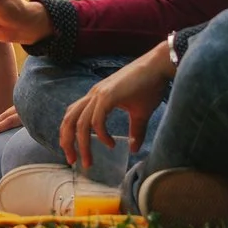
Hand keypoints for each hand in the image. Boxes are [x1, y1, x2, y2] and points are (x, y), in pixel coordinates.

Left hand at [58, 44, 171, 167]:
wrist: (159, 66)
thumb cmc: (150, 85)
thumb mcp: (140, 113)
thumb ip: (136, 130)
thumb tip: (134, 148)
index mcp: (97, 97)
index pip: (73, 116)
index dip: (69, 135)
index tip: (74, 153)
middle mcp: (94, 95)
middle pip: (69, 120)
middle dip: (67, 142)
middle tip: (72, 161)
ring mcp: (100, 94)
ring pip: (80, 123)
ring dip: (82, 144)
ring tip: (88, 160)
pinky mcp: (109, 95)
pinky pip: (97, 120)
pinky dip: (101, 135)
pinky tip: (110, 144)